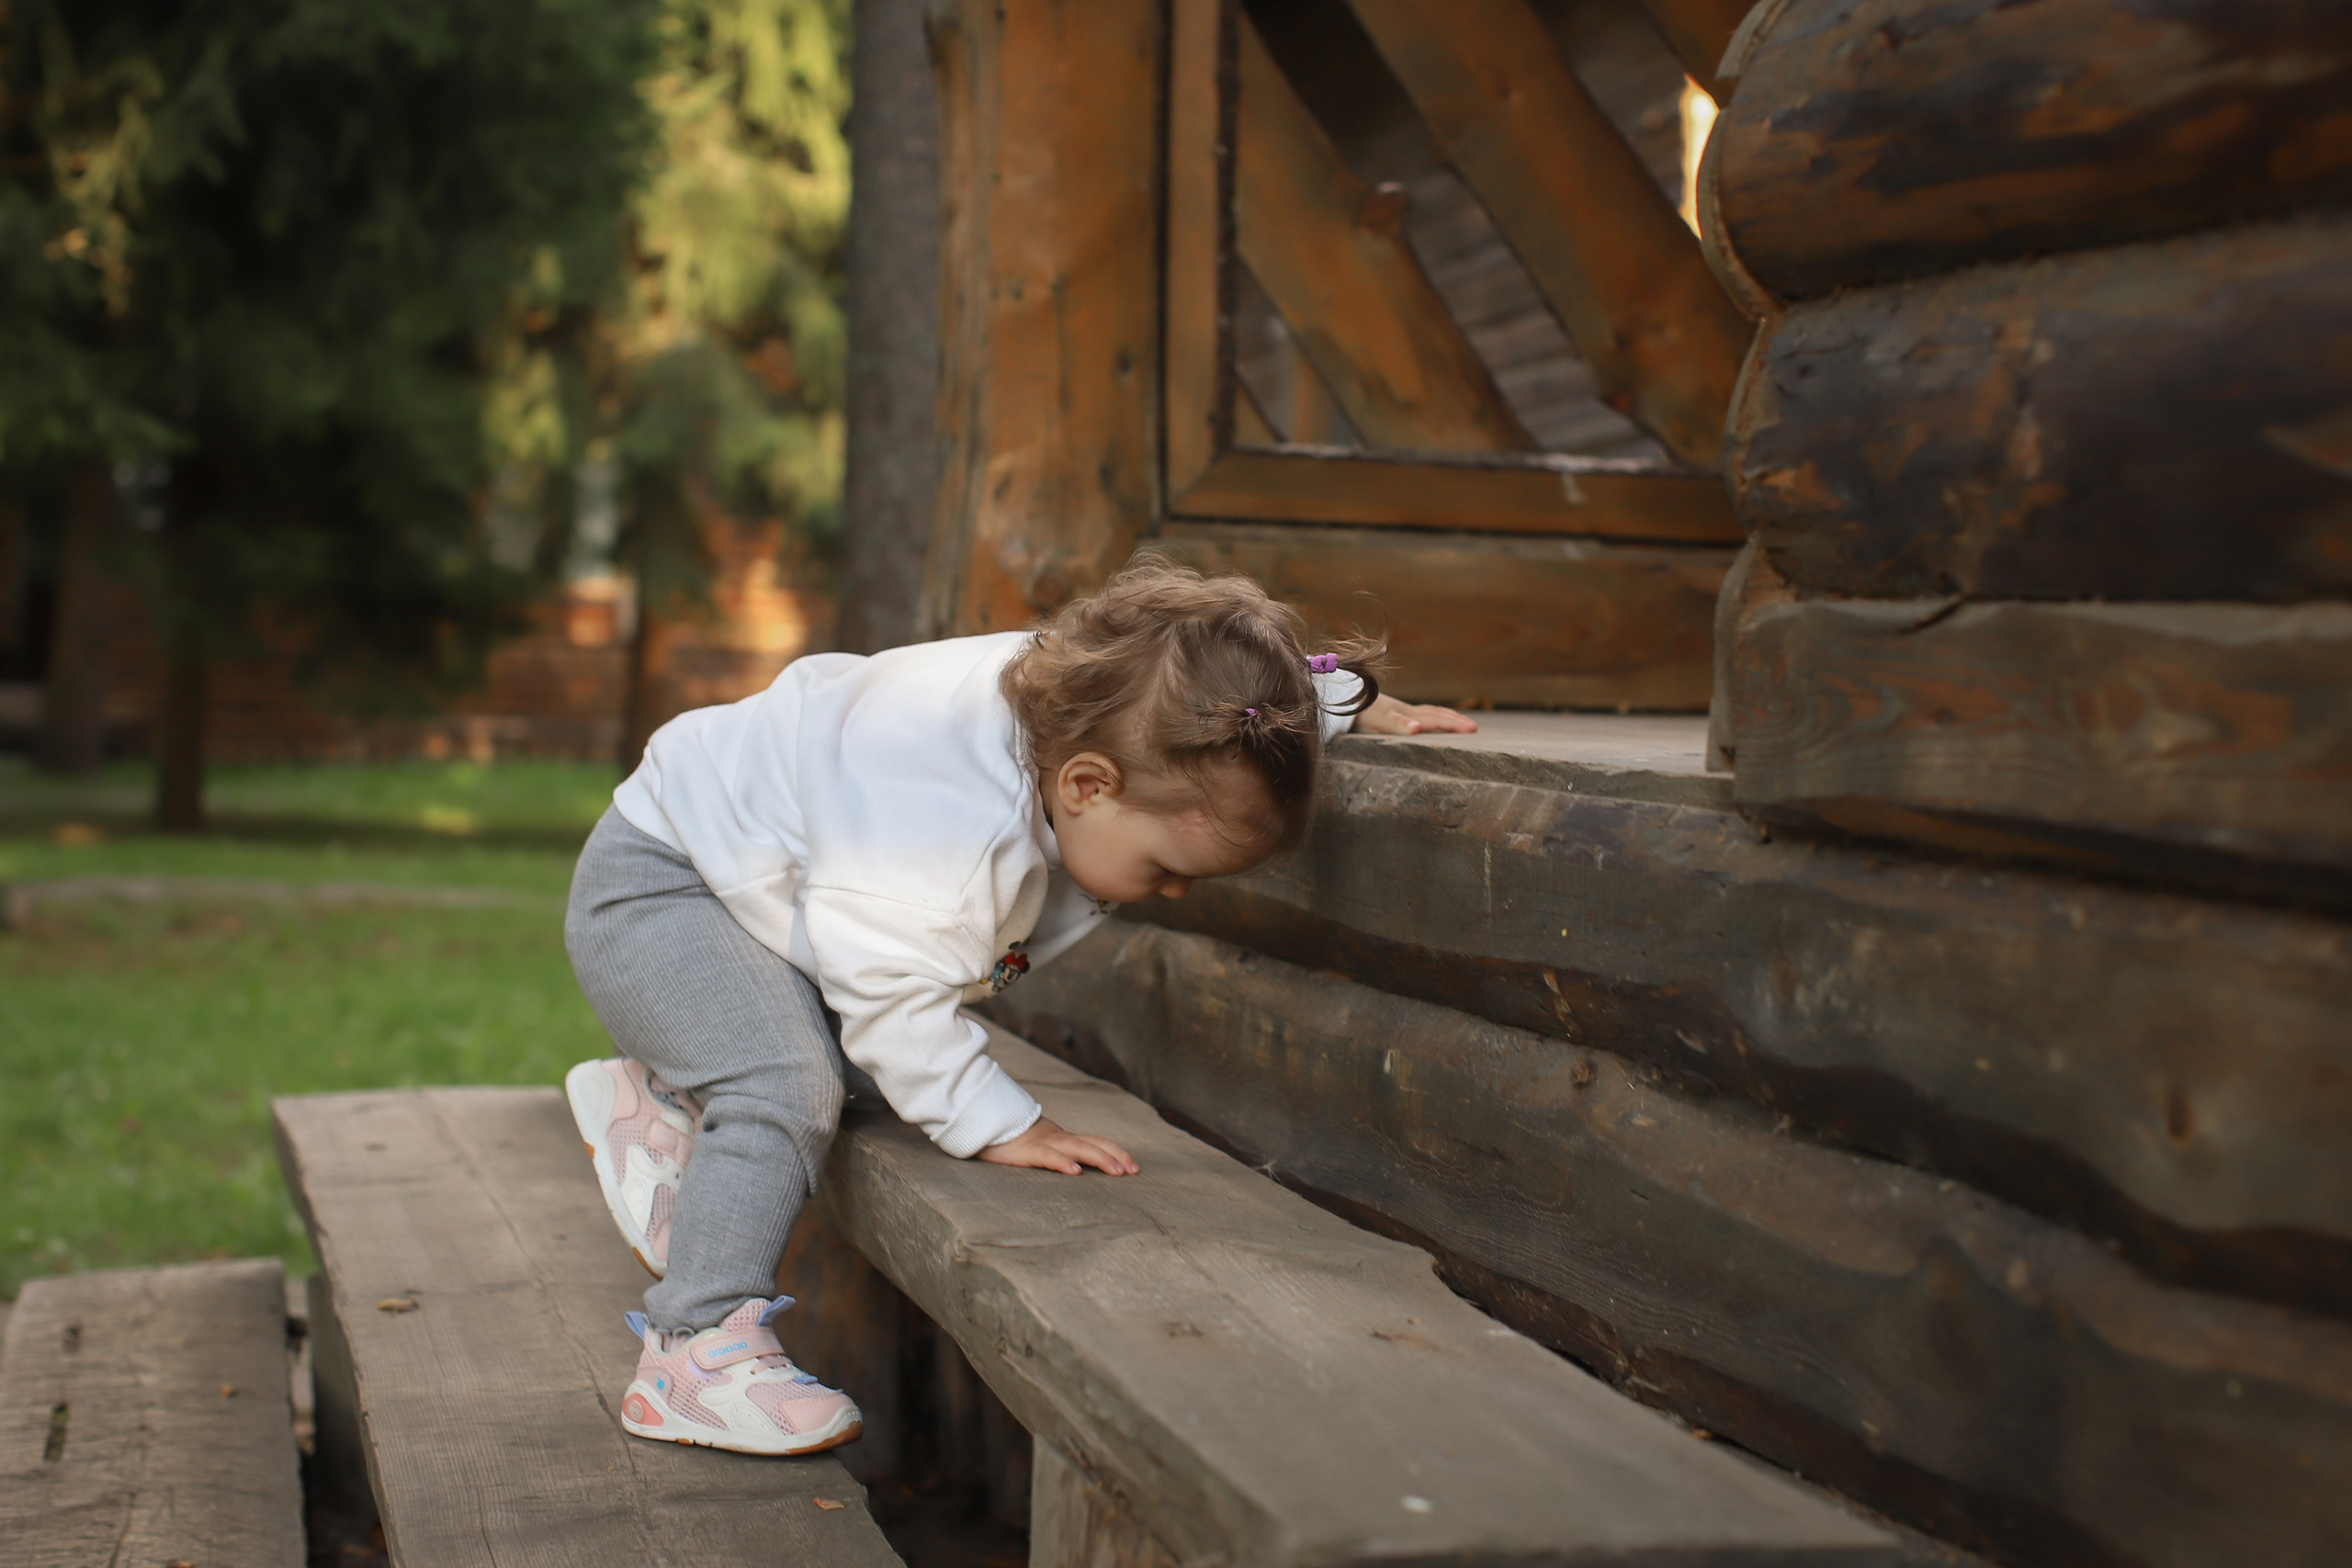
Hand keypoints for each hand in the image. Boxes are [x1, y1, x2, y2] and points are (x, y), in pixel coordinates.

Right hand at [975, 1116, 1138, 1175]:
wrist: (983, 1124)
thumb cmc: (1011, 1141)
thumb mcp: (1040, 1148)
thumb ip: (1057, 1155)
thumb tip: (1077, 1169)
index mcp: (1063, 1139)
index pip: (1096, 1142)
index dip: (1116, 1151)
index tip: (1134, 1166)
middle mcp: (1058, 1139)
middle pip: (1094, 1144)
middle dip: (1117, 1156)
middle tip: (1134, 1171)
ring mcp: (1044, 1143)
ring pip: (1077, 1148)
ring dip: (1100, 1159)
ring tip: (1117, 1171)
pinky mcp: (1027, 1151)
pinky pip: (1048, 1156)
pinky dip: (1063, 1162)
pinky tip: (1075, 1172)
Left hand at [1351, 692, 1478, 735]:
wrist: (1339, 694)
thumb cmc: (1357, 709)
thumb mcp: (1377, 718)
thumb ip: (1396, 723)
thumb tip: (1416, 729)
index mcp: (1406, 713)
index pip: (1435, 719)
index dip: (1453, 724)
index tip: (1472, 728)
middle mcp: (1405, 710)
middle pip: (1435, 714)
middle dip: (1455, 721)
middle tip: (1474, 728)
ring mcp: (1398, 709)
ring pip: (1428, 712)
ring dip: (1445, 717)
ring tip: (1460, 722)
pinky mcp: (1391, 711)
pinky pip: (1417, 713)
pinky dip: (1429, 716)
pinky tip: (1424, 722)